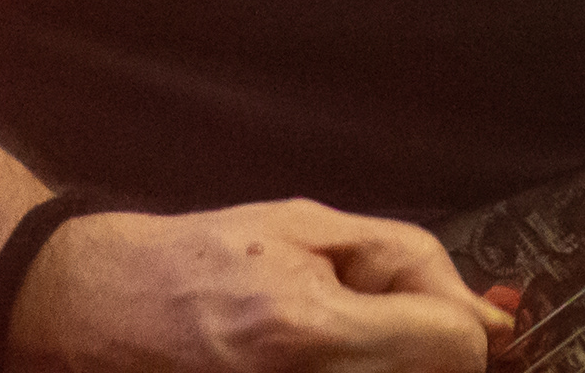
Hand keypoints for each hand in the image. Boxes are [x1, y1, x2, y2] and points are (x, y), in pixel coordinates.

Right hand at [11, 198, 518, 370]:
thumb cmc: (200, 257)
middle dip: (427, 348)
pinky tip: (324, 355)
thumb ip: (406, 262)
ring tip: (343, 335)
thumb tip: (486, 314)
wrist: (98, 304)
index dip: (464, 324)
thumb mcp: (308, 226)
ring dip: (394, 362)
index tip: (452, 312)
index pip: (451, 347)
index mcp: (307, 329)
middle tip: (385, 320)